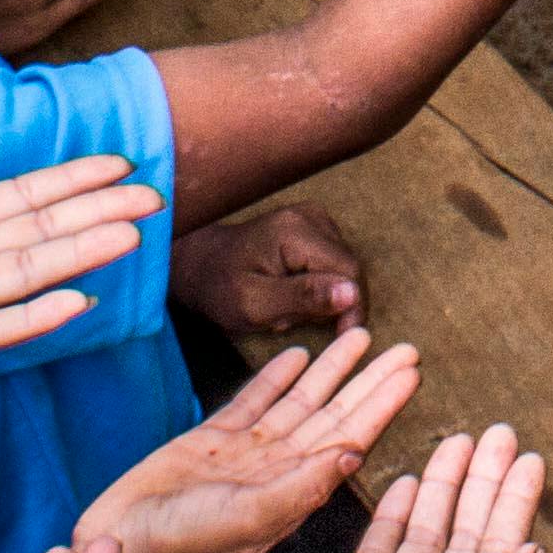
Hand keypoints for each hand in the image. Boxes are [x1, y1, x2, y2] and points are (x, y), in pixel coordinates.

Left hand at [0, 137, 160, 391]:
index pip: (18, 196)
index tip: (119, 163)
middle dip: (94, 213)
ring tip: (131, 234)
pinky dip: (31, 317)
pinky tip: (75, 300)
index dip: (68, 181)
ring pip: (25, 274)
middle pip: (37, 232)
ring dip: (78, 255)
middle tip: (153, 195)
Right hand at [75, 326, 423, 552]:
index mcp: (294, 492)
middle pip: (334, 414)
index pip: (349, 437)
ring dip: (330, 370)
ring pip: (299, 402)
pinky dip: (276, 378)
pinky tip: (297, 354)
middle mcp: (278, 470)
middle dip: (370, 381)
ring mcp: (246, 455)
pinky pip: (253, 401)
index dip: (382, 405)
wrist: (120, 548)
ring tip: (359, 335)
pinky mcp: (210, 442)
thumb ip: (302, 486)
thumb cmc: (184, 544)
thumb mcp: (249, 518)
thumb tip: (353, 454)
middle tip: (407, 347)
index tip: (413, 372)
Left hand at [176, 202, 363, 336]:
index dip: (351, 308)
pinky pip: (332, 262)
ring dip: (324, 295)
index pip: (349, 271)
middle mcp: (310, 216)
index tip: (339, 336)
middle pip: (348, 268)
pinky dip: (318, 284)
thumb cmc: (220, 289)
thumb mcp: (255, 304)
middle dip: (331, 302)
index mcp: (296, 231)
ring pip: (342, 267)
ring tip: (289, 307)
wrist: (199, 266)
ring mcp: (312, 217)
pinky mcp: (312, 226)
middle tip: (295, 320)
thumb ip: (304, 297)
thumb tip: (353, 293)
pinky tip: (293, 292)